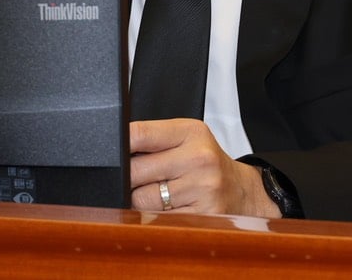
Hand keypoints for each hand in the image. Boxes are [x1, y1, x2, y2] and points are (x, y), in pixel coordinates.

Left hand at [128, 118, 278, 216]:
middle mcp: (198, 158)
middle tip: (135, 179)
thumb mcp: (186, 139)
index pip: (140, 133)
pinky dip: (154, 217)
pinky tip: (167, 209)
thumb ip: (153, 140)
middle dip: (127, 178)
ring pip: (142, 200)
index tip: (111, 153)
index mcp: (191, 132)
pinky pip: (158, 220)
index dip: (119, 145)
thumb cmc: (206, 162)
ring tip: (154, 194)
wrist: (241, 191)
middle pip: (135, 171)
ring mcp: (201, 189)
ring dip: (139, 201)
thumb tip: (113, 152)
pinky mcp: (201, 216)